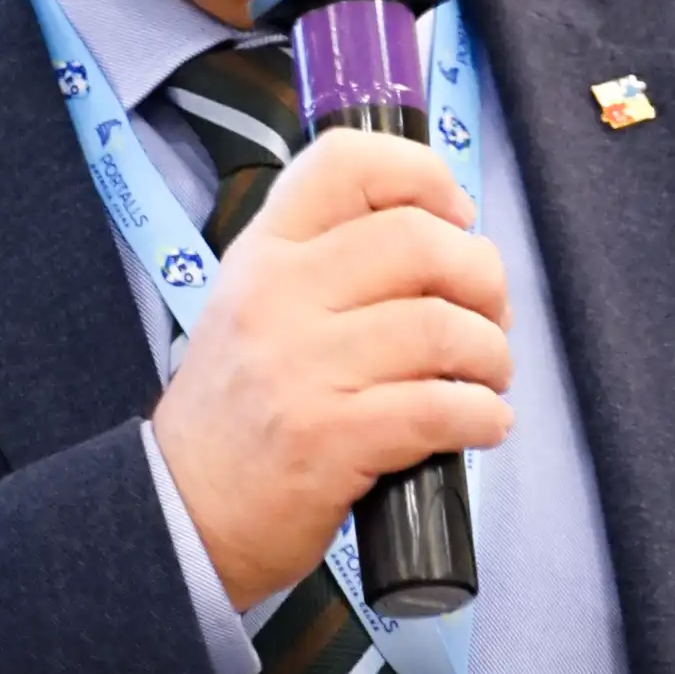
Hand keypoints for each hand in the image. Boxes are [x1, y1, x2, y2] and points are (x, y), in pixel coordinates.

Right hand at [150, 128, 513, 609]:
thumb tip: (449, 243)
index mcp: (264, 251)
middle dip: (483, 277)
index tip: (456, 216)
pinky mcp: (329, 438)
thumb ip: (330, 262)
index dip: (423, 175)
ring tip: (487, 378)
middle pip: (418, 240)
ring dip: (491, 355)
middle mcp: (277, 295)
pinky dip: (484, 415)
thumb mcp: (256, 304)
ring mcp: (301, 367)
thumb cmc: (242, 406)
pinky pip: (440, 407)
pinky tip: (483, 423)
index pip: (345, 163)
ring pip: (441, 326)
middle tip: (489, 316)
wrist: (182, 511)